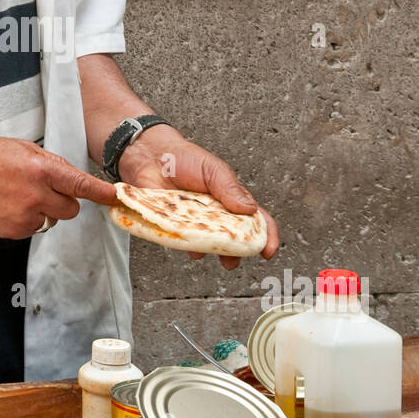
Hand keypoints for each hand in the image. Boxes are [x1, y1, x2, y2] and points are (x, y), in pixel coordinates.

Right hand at [0, 136, 116, 238]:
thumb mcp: (26, 149)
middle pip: (71, 210)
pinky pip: (33, 229)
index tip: (114, 197)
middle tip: (47, 191)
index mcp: (42, 169)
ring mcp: (24, 215)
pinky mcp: (13, 230)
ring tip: (19, 195)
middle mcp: (36, 194)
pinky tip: (10, 205)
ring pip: (52, 221)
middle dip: (65, 201)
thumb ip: (52, 165)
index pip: (80, 185)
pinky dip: (27, 220)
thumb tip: (72, 179)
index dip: (101, 193)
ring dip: (44, 211)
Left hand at [118, 125, 279, 269]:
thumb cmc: (184, 159)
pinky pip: (187, 244)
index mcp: (231, 199)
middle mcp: (217, 214)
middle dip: (240, 253)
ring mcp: (197, 223)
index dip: (266, 235)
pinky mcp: (177, 228)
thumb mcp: (213, 169)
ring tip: (219, 258)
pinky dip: (191, 249)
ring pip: (213, 245)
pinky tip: (193, 249)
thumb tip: (251, 209)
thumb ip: (230, 188)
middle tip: (236, 260)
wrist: (150, 157)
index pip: (256, 219)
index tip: (268, 250)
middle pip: (236, 239)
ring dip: (217, 254)